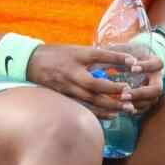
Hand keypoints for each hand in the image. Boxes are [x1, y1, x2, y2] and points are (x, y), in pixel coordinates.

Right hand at [25, 44, 143, 118]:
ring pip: (91, 100)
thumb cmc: (57, 54)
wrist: (30, 62)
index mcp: (77, 56)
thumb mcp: (77, 49)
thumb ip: (96, 56)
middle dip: (115, 91)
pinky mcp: (64, 98)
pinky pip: (83, 108)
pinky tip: (111, 116)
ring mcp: (67, 87)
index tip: (134, 63)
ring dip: (110, 105)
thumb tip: (121, 60)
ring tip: (127, 108)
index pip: (100, 56)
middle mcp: (72, 73)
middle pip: (96, 85)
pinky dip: (98, 113)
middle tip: (131, 94)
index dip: (117, 59)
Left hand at [100, 43, 164, 115]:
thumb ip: (120, 54)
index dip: (145, 67)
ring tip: (119, 102)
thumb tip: (119, 62)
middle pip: (156, 89)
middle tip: (123, 94)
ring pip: (150, 101)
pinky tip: (120, 107)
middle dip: (140, 93)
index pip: (156, 64)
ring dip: (135, 103)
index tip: (132, 68)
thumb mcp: (125, 50)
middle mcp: (158, 79)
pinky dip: (133, 109)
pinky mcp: (147, 101)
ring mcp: (154, 92)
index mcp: (155, 63)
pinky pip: (143, 109)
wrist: (133, 63)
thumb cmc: (128, 54)